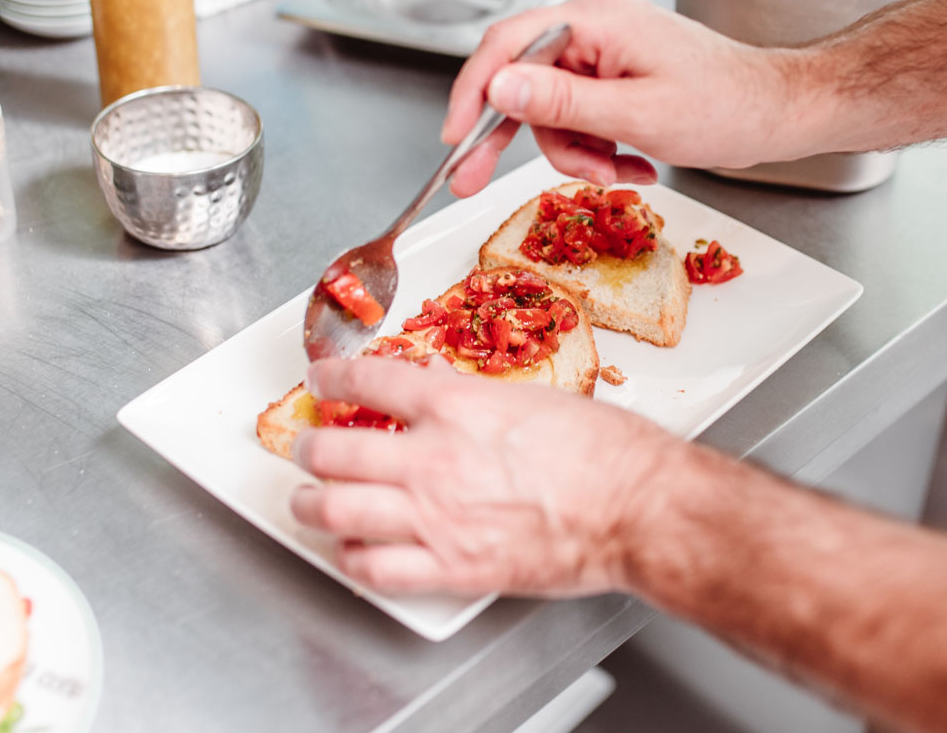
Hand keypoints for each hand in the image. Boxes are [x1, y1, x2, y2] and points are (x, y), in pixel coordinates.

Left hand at [287, 356, 689, 595]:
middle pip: (335, 450)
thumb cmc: (606, 451)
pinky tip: (352, 552)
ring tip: (307, 501)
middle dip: (309, 447)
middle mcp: (434, 459)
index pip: (369, 382)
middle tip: (307, 446)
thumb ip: (475, 396)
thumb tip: (438, 385)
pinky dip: (352, 560)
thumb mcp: (535, 398)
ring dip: (311, 504)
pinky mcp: (453, 568)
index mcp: (458, 405)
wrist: (639, 508)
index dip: (333, 378)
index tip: (323, 378)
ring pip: (337, 511)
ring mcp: (437, 517)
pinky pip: (376, 569)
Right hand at [441, 0, 811, 196]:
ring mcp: (605, 57)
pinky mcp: (616, 82)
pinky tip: (632, 165)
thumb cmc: (726, 106)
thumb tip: (500, 87)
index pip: (507, 47)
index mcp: (596, 21)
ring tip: (616, 172)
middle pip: (522, 83)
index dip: (473, 93)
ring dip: (576, 154)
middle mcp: (594, 31)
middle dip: (510, 137)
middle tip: (471, 179)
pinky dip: (598, 151)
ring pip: (551, 113)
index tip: (455, 138)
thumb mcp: (637, 113)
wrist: (776, 114)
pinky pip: (580, 121)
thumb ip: (563, 102)